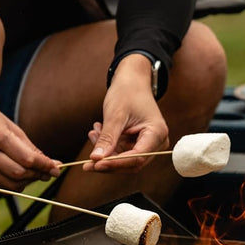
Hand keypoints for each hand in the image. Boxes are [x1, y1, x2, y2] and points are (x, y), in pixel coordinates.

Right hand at [0, 96, 59, 190]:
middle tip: (47, 172)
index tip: (56, 168)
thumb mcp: (10, 125)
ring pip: (10, 184)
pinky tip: (20, 175)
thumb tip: (52, 164)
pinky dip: (14, 183)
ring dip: (28, 182)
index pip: (27, 160)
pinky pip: (0, 186)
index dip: (45, 166)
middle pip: (20, 175)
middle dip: (38, 175)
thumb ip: (30, 147)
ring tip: (35, 173)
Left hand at [84, 54, 168, 172]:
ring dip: (107, 152)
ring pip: (125, 160)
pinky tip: (98, 132)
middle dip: (109, 161)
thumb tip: (95, 159)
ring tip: (93, 134)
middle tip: (88, 160)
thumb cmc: (127, 93)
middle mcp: (157, 142)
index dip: (116, 163)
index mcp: (157, 133)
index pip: (137, 157)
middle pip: (132, 163)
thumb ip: (107, 138)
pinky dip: (109, 146)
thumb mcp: (115, 114)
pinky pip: (123, 152)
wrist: (131, 81)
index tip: (95, 164)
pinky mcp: (139, 144)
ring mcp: (149, 144)